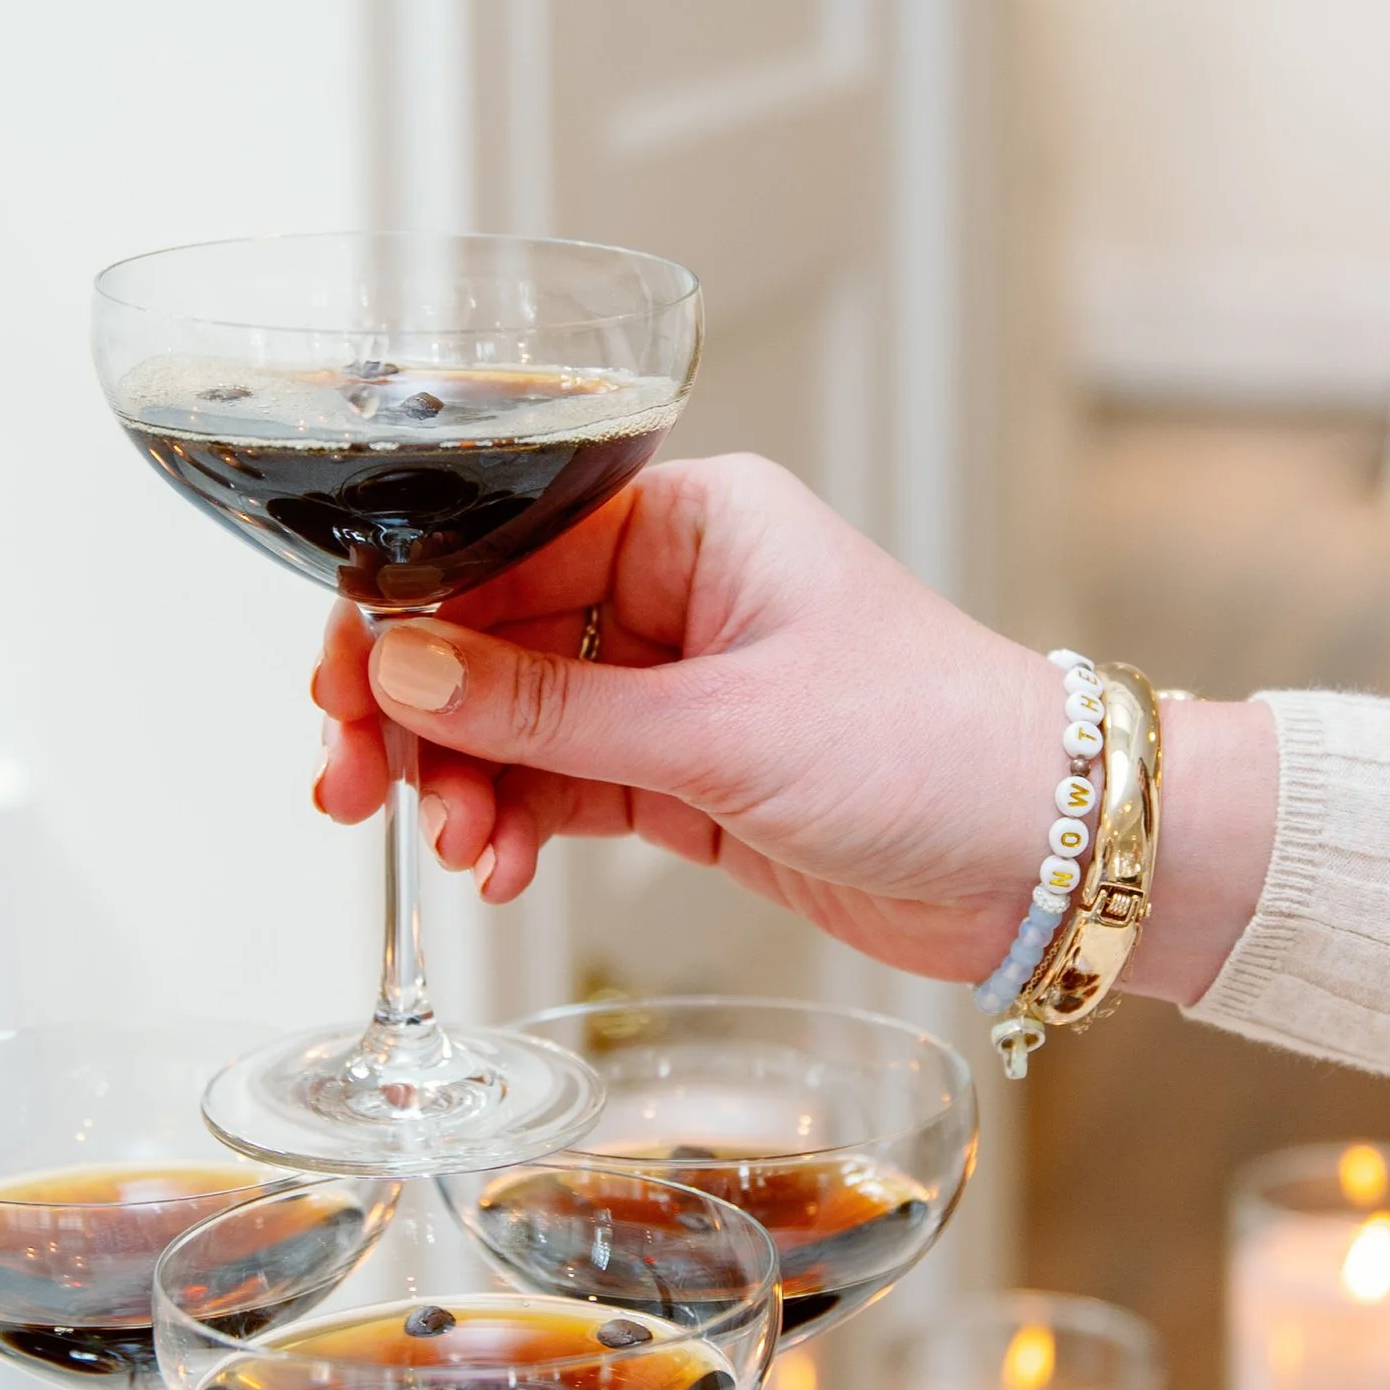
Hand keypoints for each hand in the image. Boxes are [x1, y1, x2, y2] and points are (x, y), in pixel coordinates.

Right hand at [311, 454, 1276, 999]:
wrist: (1049, 852)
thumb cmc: (928, 747)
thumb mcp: (718, 732)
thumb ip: (546, 715)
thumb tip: (397, 676)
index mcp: (691, 522)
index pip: (501, 547)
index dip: (404, 619)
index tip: (340, 690)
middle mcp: (677, 590)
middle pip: (491, 638)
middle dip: (415, 716)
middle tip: (348, 785)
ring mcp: (680, 687)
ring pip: (518, 725)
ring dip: (466, 786)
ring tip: (454, 850)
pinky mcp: (689, 776)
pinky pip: (564, 788)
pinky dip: (520, 825)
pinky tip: (498, 866)